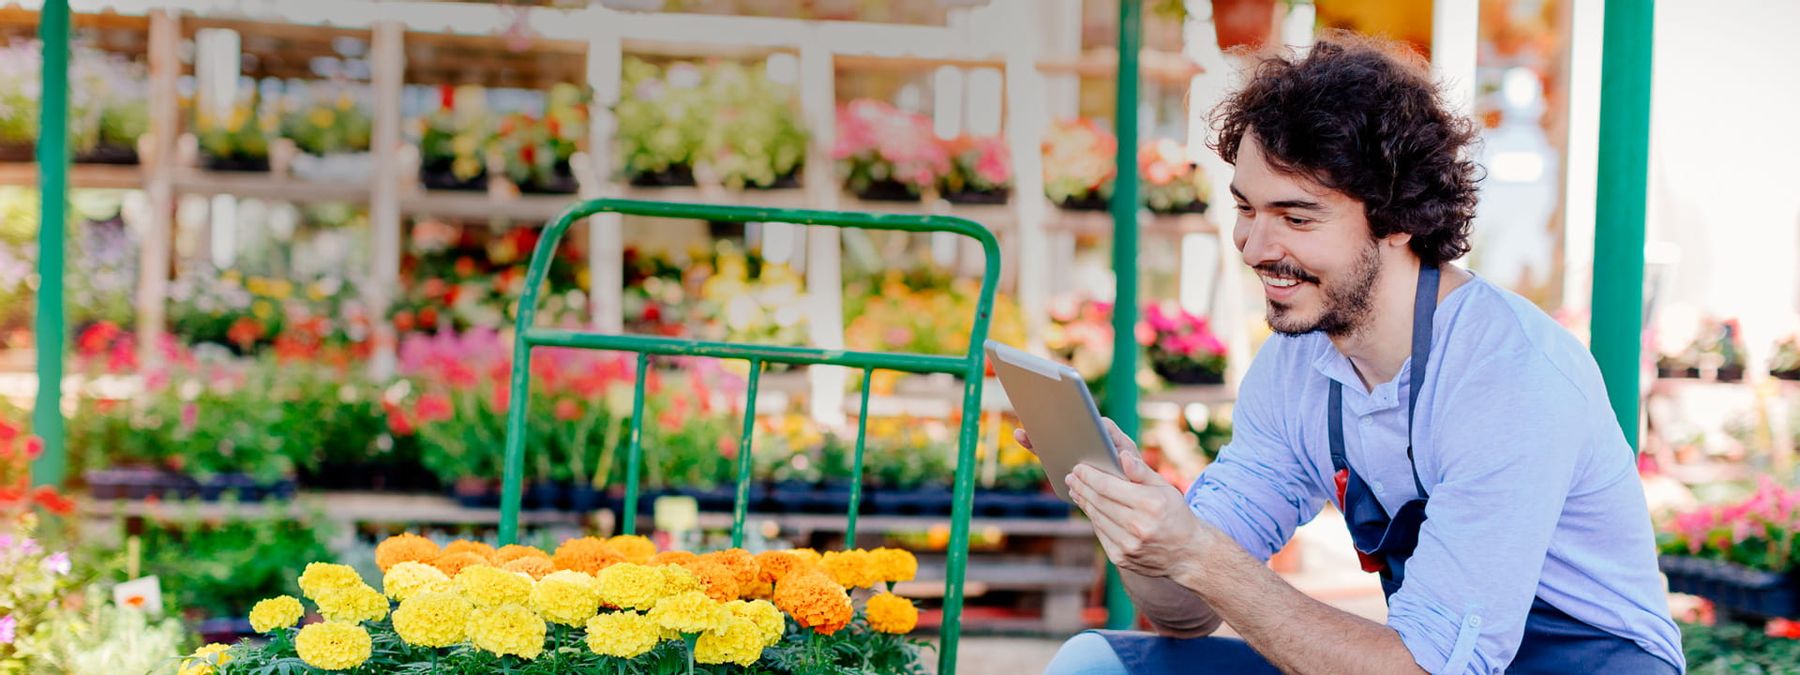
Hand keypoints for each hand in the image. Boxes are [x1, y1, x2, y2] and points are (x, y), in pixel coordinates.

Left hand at [1025, 418, 1213, 579]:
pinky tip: (1089, 508)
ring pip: (1096, 518)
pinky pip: (1100, 533)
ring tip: (1076, 489)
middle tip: (1071, 477)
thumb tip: (1122, 456)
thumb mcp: (1165, 488)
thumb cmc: (1176, 515)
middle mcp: (1138, 526)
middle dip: (1082, 487)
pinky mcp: (1121, 558)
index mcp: (1150, 505)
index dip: (1089, 476)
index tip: (1078, 468)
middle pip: (1098, 502)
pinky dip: (1093, 518)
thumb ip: (1141, 472)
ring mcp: (1128, 545)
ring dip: (1083, 502)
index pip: (1108, 487)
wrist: (1187, 553)